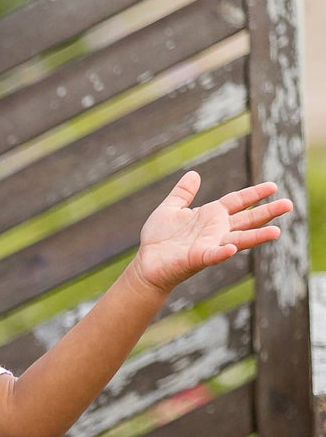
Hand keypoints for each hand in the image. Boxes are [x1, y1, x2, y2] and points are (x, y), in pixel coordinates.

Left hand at [134, 170, 292, 294]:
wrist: (147, 263)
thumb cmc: (159, 238)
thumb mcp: (170, 209)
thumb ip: (182, 193)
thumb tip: (193, 174)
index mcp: (210, 215)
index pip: (238, 201)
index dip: (254, 193)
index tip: (273, 186)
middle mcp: (216, 230)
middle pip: (246, 219)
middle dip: (267, 212)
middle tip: (289, 204)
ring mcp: (210, 245)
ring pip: (238, 240)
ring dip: (256, 237)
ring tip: (276, 232)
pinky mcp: (198, 258)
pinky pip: (213, 255)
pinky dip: (223, 252)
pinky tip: (232, 248)